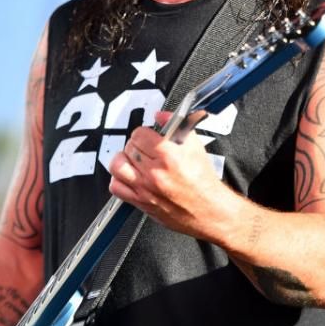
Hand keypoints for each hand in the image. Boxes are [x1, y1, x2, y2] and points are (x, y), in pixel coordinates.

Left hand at [108, 110, 232, 240]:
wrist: (208, 209)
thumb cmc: (203, 181)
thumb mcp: (195, 146)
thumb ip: (176, 126)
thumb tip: (162, 116)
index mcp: (169, 156)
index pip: (139, 134)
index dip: (144, 132)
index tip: (149, 135)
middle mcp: (155, 173)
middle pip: (129, 148)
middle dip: (137, 144)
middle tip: (146, 147)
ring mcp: (145, 189)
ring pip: (117, 165)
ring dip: (124, 159)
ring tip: (134, 160)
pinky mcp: (140, 202)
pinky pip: (116, 187)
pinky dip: (119, 179)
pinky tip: (130, 176)